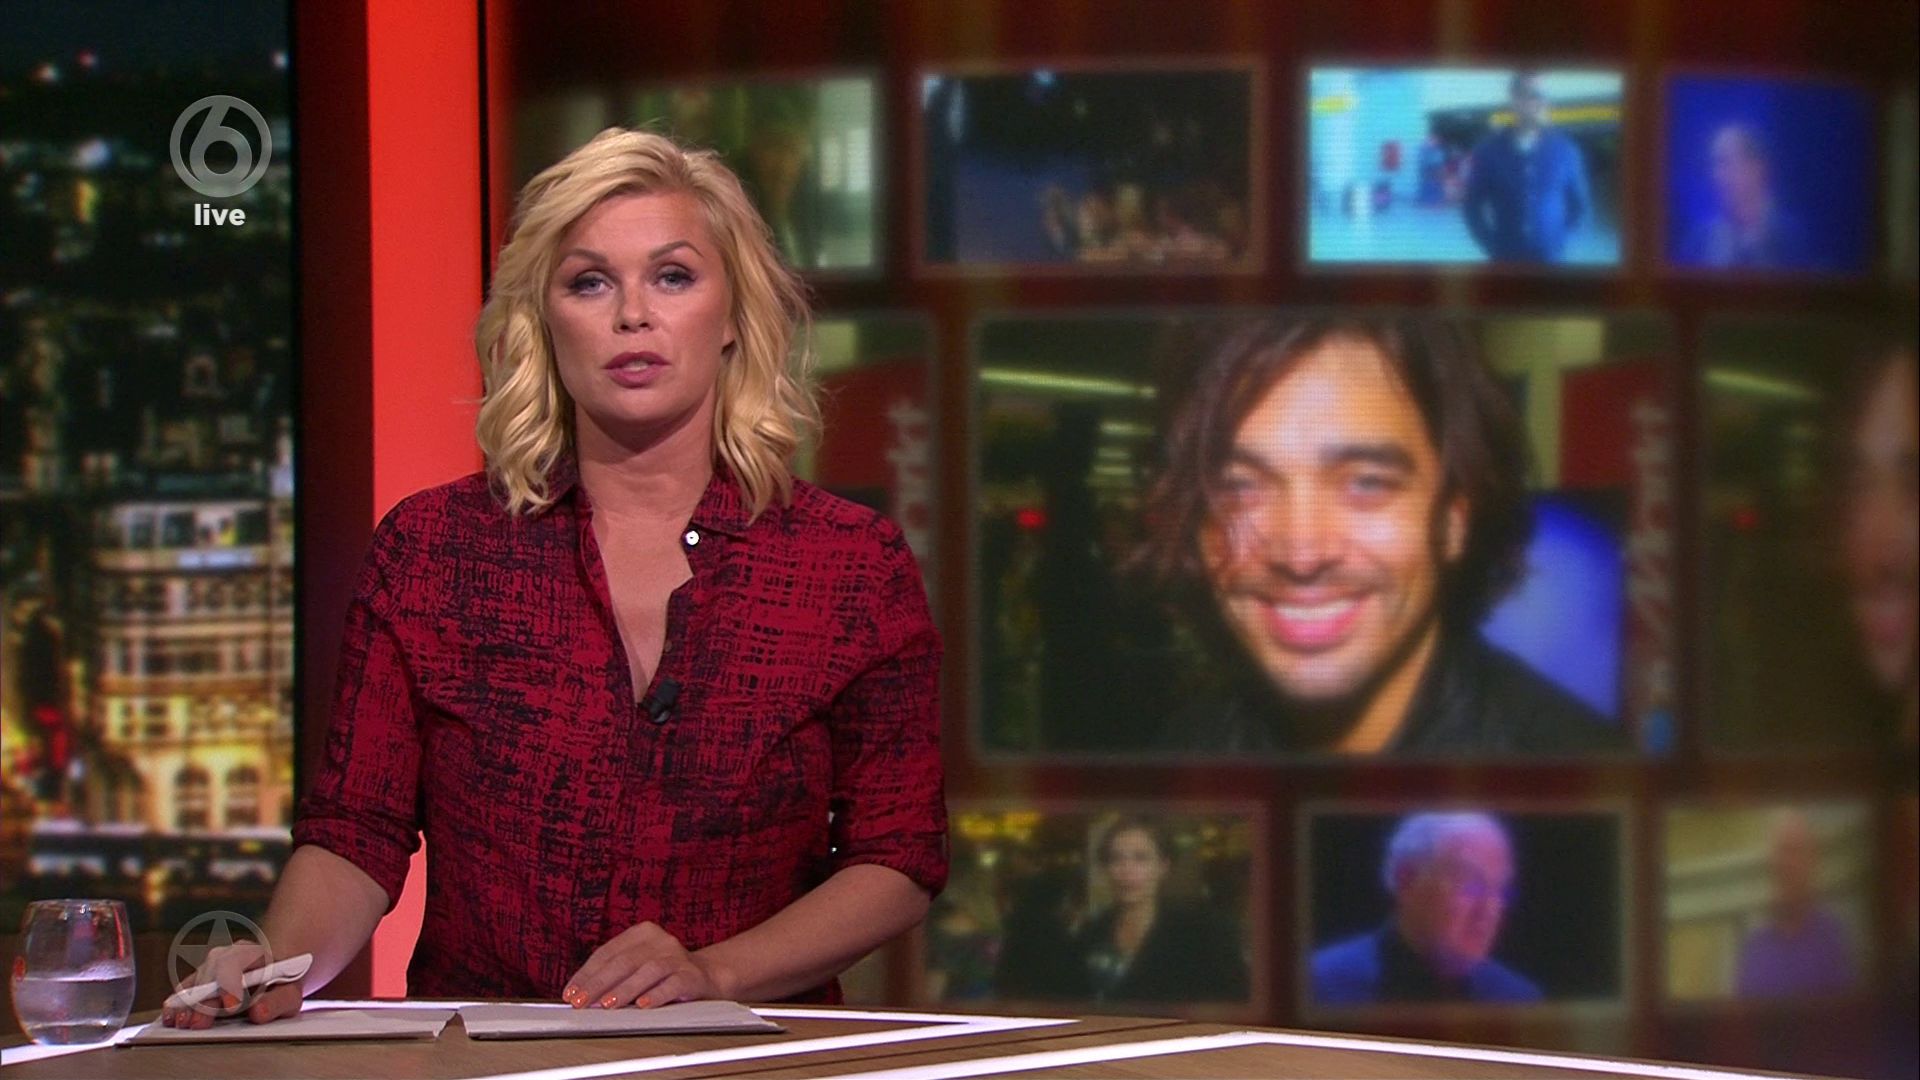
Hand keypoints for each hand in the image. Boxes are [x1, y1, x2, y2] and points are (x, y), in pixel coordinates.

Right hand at [158, 941, 304, 1027]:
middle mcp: (227, 955)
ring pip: (194, 981)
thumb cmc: (282, 985)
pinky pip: (185, 989)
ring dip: (186, 1003)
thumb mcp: (289, 994)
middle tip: (197, 1023)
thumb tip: (257, 1012)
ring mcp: (210, 966)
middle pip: (210, 974)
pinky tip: (170, 1016)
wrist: (274, 972)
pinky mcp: (198, 979)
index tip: (230, 1004)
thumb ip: (276, 1002)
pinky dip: (177, 1003)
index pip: (237, 963)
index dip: (231, 984)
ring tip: (180, 1022)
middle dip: (203, 1000)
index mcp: (253, 953)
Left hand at [562, 921, 729, 1009]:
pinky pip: (672, 984)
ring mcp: (678, 956)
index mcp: (642, 933)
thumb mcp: (638, 967)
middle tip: (581, 1002)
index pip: (607, 952)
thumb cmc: (665, 974)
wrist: (709, 976)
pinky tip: (643, 1005)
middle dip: (598, 984)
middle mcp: (660, 940)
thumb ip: (614, 975)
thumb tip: (581, 994)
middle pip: (624, 961)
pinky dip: (656, 994)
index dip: (586, 973)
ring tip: (607, 1005)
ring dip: (624, 990)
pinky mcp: (692, 975)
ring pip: (647, 971)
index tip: (571, 992)